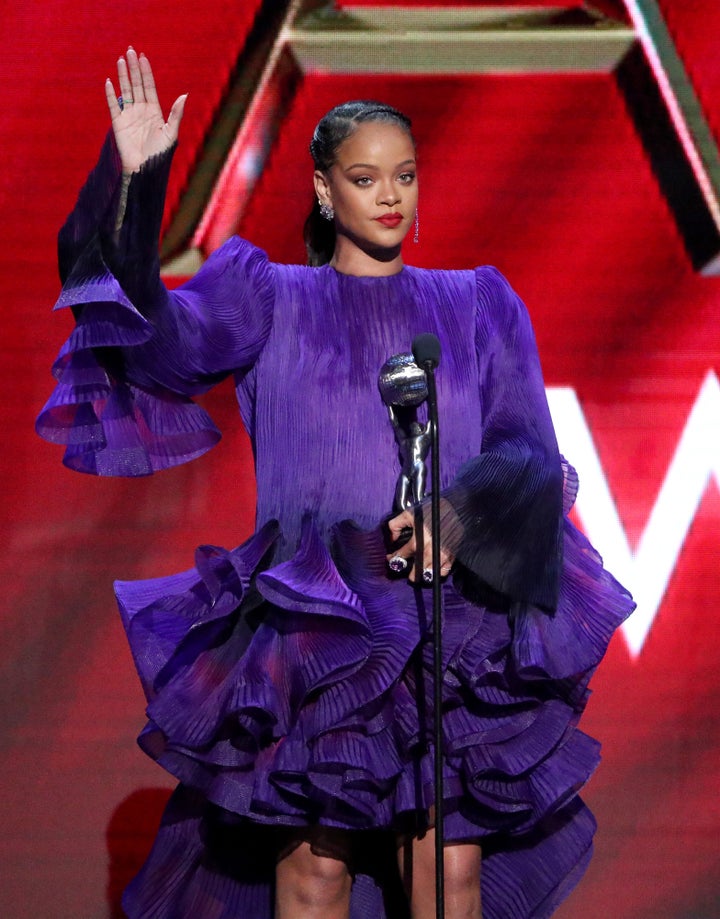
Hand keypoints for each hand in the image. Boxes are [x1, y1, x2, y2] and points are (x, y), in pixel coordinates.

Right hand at [105, 48, 185, 173]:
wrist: (145, 168)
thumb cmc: (160, 154)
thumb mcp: (171, 133)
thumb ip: (176, 114)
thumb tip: (184, 95)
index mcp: (155, 111)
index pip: (149, 87)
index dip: (146, 72)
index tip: (143, 57)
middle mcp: (141, 110)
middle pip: (137, 84)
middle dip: (134, 68)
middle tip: (130, 51)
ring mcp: (129, 115)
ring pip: (125, 90)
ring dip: (122, 76)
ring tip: (120, 60)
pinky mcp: (118, 123)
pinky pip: (113, 105)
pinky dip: (110, 94)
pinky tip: (108, 81)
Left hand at [386, 508, 454, 583]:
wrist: (455, 509)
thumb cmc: (432, 511)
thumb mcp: (409, 513)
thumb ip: (396, 525)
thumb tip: (393, 538)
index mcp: (417, 542)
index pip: (401, 556)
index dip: (393, 558)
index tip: (391, 559)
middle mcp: (428, 552)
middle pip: (416, 572)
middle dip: (411, 574)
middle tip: (409, 573)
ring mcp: (441, 555)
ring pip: (429, 575)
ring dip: (423, 575)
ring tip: (421, 572)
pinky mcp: (452, 556)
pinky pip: (443, 571)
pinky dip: (437, 573)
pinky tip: (433, 568)